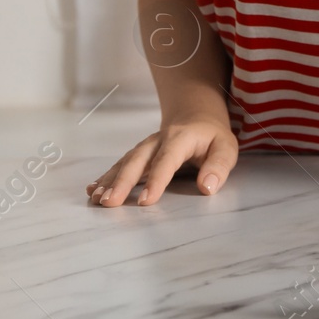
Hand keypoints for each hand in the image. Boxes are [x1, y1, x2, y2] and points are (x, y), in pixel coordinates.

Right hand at [86, 114, 237, 206]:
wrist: (195, 116)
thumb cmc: (212, 136)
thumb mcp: (226, 148)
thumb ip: (219, 166)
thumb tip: (206, 187)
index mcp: (180, 139)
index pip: (166, 161)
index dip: (156, 181)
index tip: (145, 202)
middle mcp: (157, 141)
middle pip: (137, 161)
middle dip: (122, 182)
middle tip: (109, 203)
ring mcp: (145, 147)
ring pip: (125, 163)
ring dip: (110, 181)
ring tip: (97, 199)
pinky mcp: (138, 155)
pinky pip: (120, 165)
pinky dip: (106, 177)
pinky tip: (92, 190)